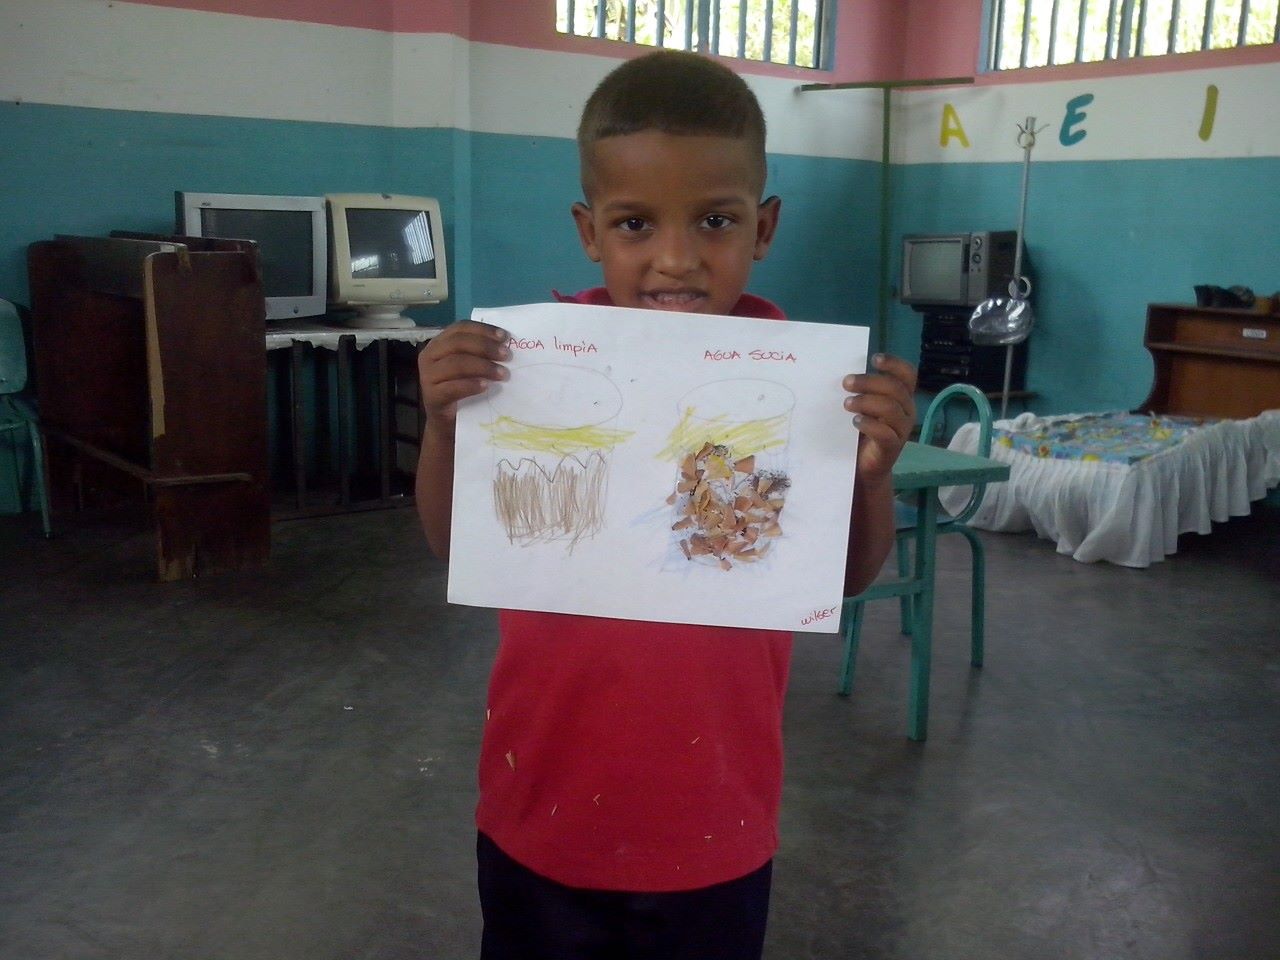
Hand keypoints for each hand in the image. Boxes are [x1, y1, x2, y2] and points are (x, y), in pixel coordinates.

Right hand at [418, 320, 510, 430]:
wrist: (447, 421)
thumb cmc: (462, 389)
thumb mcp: (470, 366)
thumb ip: (479, 353)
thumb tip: (506, 344)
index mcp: (439, 343)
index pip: (461, 328)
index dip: (483, 330)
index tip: (505, 337)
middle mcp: (430, 355)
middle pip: (458, 343)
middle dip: (485, 347)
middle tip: (507, 356)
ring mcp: (428, 376)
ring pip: (456, 363)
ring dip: (483, 367)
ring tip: (502, 374)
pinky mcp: (431, 396)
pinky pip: (452, 387)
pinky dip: (471, 385)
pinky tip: (486, 387)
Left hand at [842, 353, 916, 486]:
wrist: (865, 468)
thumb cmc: (863, 432)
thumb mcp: (864, 408)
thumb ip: (861, 391)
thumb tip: (843, 373)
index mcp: (903, 397)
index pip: (908, 375)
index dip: (894, 364)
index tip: (874, 358)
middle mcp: (907, 411)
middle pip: (895, 388)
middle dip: (869, 382)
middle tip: (846, 383)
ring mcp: (902, 430)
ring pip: (890, 408)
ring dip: (866, 401)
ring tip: (847, 404)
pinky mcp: (892, 447)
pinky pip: (884, 432)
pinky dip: (868, 424)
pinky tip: (855, 421)